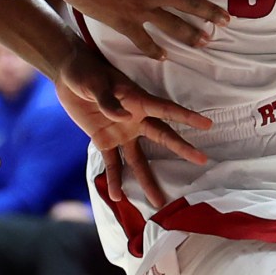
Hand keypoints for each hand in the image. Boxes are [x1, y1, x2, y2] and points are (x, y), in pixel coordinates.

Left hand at [55, 46, 209, 207]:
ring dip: (147, 180)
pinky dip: (114, 180)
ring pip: (139, 160)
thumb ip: (109, 101)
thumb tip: (124, 118)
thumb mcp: (95, 84)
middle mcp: (135, 119)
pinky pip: (112, 163)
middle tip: (202, 160)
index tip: (207, 124)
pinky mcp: (105, 141)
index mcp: (137, 100)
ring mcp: (121, 132)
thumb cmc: (86, 72)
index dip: (187, 117)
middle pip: (162, 136)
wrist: (68, 76)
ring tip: (158, 202)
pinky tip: (117, 196)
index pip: (166, 110)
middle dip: (182, 148)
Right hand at [60, 0, 234, 58]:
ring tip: (206, 42)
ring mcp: (141, 9)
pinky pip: (144, 41)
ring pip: (174, 25)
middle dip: (212, 13)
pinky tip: (164, 57)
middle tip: (227, 22)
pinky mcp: (125, 23)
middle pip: (191, 4)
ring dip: (192, 35)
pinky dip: (154, 51)